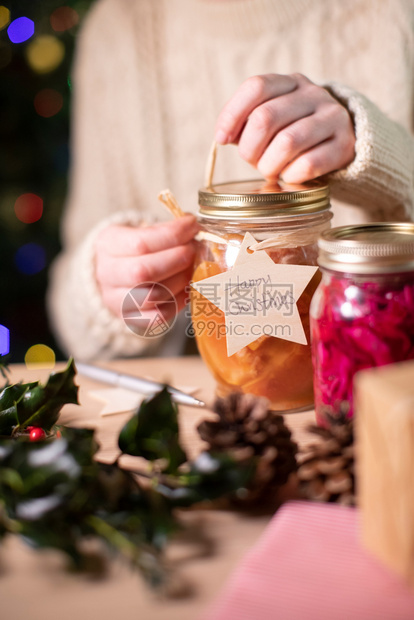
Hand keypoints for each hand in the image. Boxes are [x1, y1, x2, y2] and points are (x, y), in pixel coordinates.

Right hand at [95, 215, 198, 322]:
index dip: (173, 234)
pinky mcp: (131, 318)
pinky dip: (179, 301)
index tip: (193, 225)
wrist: (115, 275)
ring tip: (193, 267)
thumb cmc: (134, 249)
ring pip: (153, 296)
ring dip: (182, 280)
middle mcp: (107, 274)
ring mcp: (116, 300)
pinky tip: (187, 287)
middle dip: (178, 258)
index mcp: (108, 245)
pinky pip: (159, 316)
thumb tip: (195, 227)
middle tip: (194, 249)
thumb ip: (165, 231)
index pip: (141, 243)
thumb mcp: (140, 230)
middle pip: (144, 272)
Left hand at [215, 73, 355, 182]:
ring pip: (287, 142)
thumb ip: (246, 124)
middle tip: (251, 161)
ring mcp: (332, 117)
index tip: (221, 139)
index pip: (256, 87)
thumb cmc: (293, 134)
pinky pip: (308, 164)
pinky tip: (290, 175)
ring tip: (270, 170)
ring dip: (269, 164)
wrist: (340, 143)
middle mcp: (313, 94)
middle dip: (249, 148)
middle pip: (265, 118)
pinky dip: (290, 175)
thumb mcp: (271, 121)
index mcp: (290, 83)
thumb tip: (223, 136)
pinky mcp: (344, 144)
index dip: (232, 114)